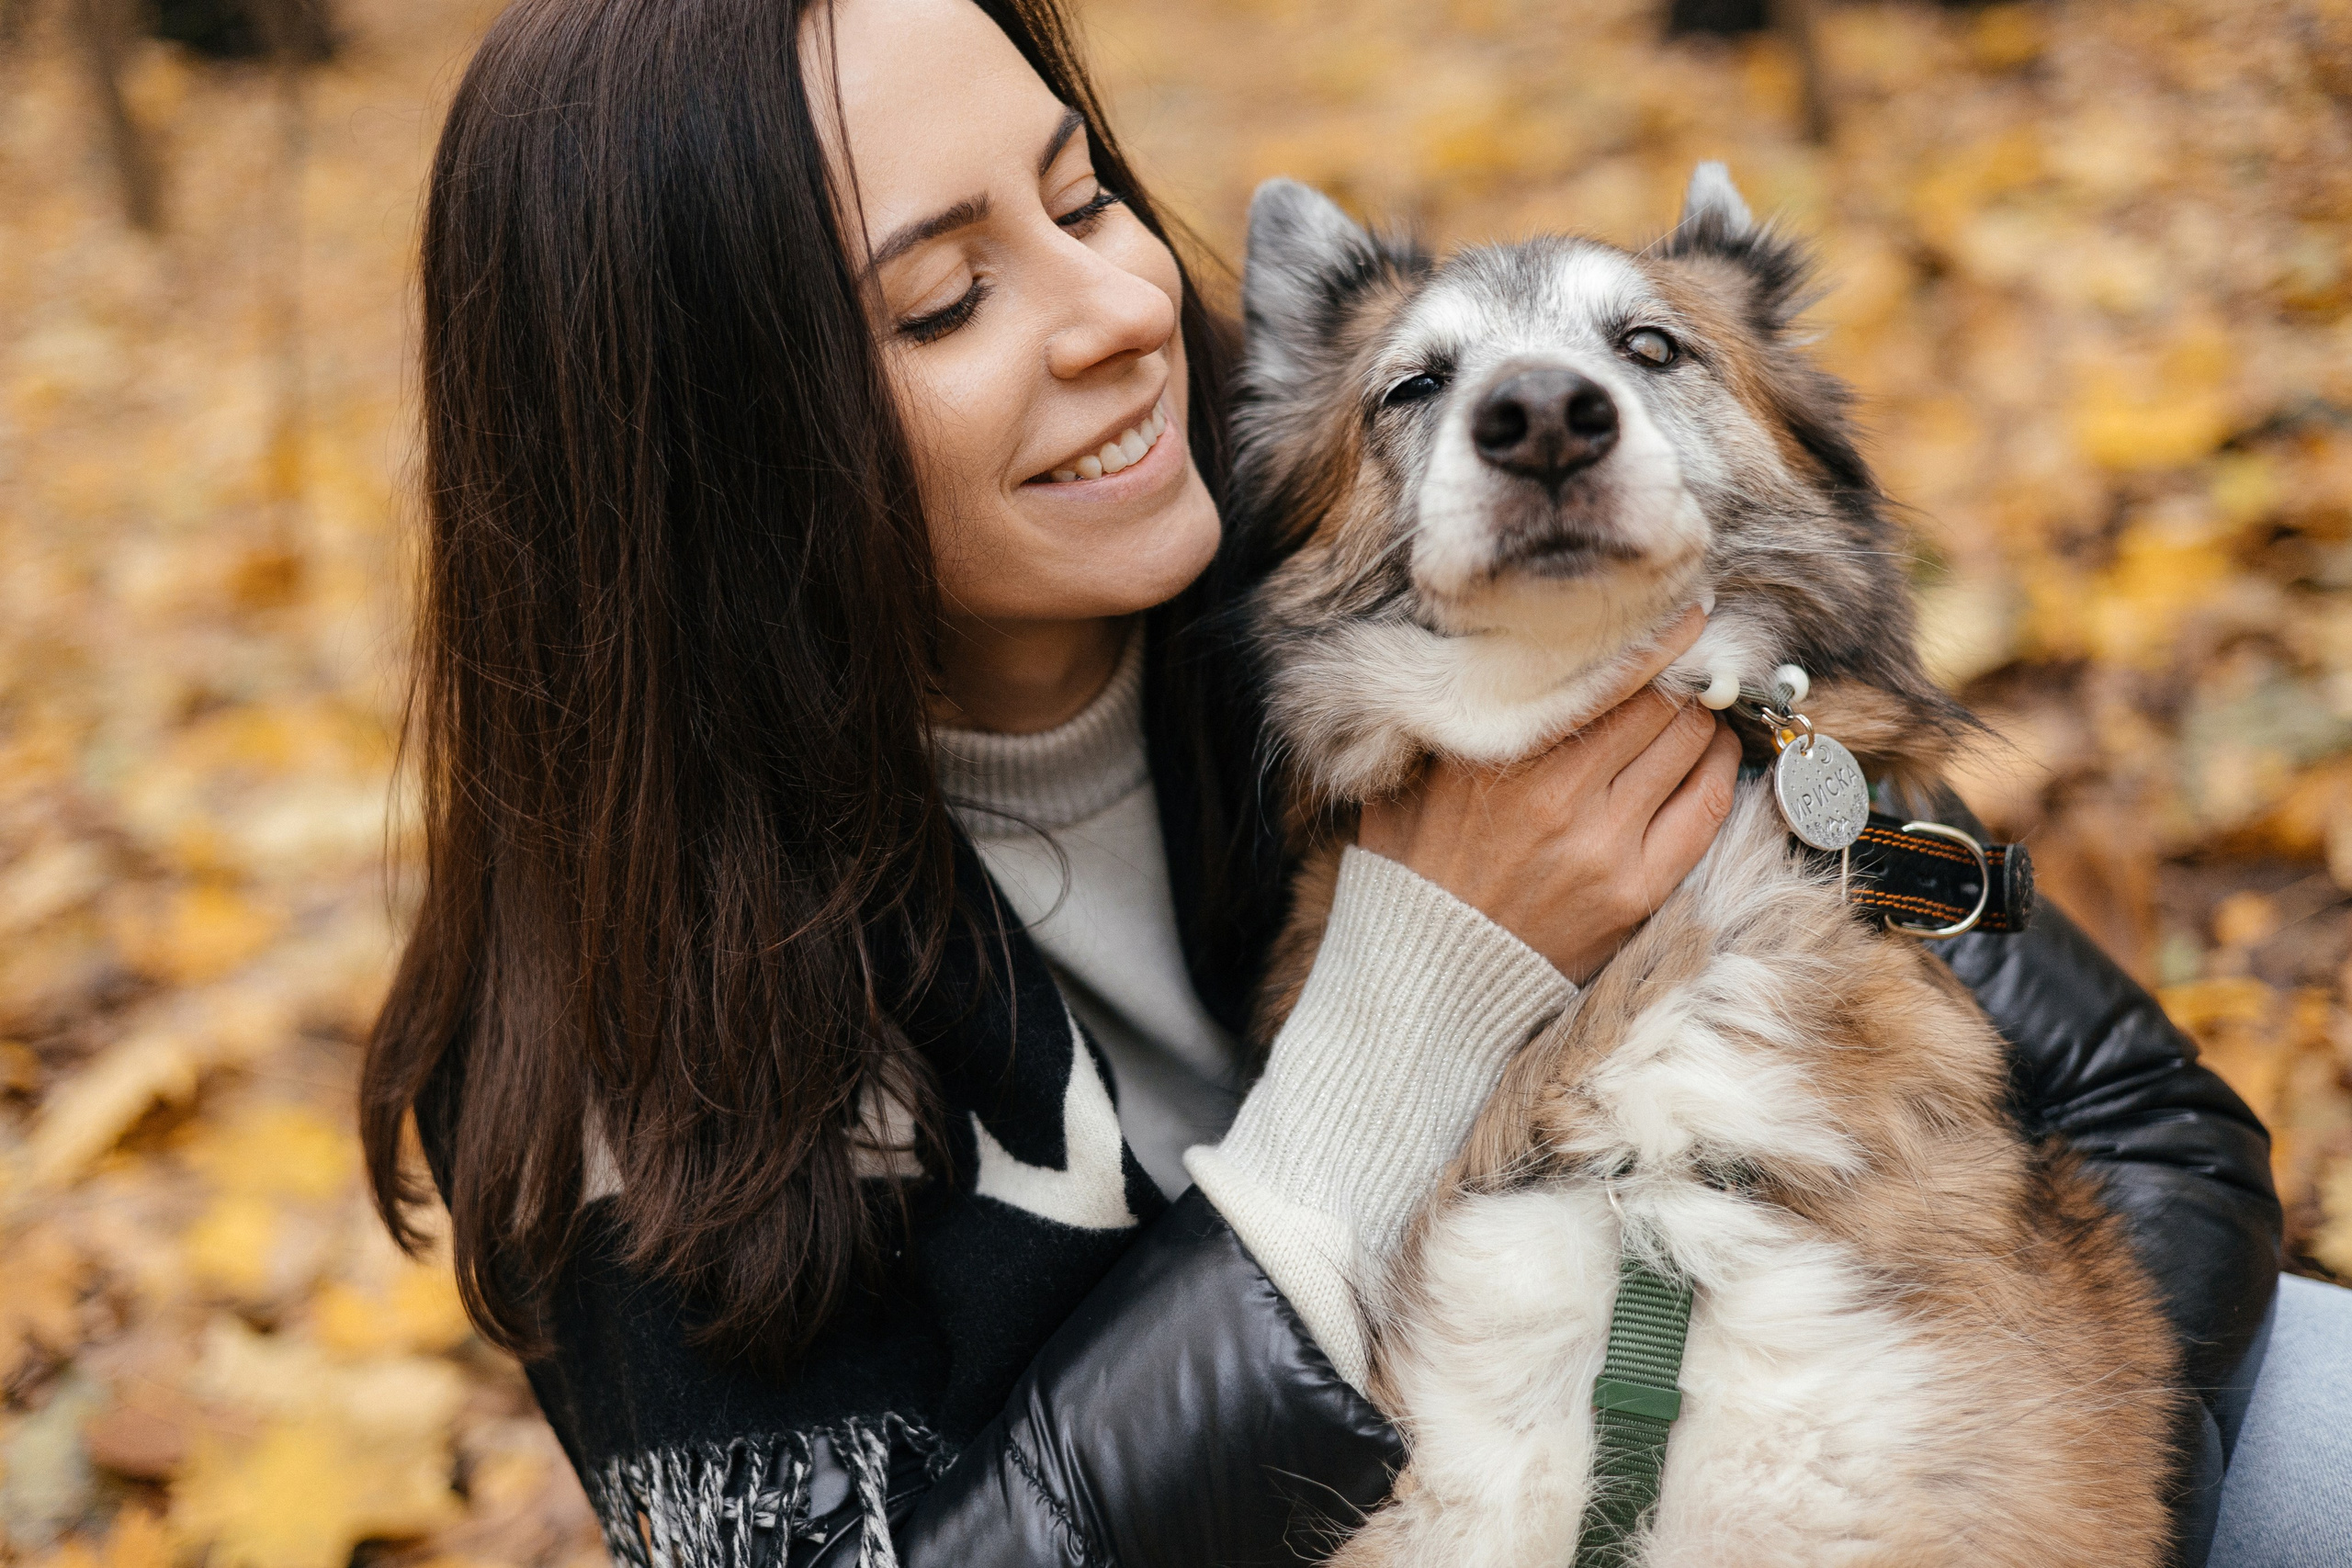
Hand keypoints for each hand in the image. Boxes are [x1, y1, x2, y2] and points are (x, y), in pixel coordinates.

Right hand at [1358, 607, 1740, 983]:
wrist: (1432, 971)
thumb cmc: (1419, 866)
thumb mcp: (1414, 778)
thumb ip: (1457, 719)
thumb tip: (1501, 653)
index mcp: (1496, 756)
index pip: (1601, 676)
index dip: (1657, 639)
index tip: (1685, 613)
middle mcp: (1553, 794)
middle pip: (1655, 704)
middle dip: (1684, 675)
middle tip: (1698, 658)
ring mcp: (1600, 845)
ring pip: (1686, 746)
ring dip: (1705, 718)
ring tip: (1705, 705)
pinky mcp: (1633, 890)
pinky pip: (1704, 808)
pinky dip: (1719, 769)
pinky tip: (1716, 754)